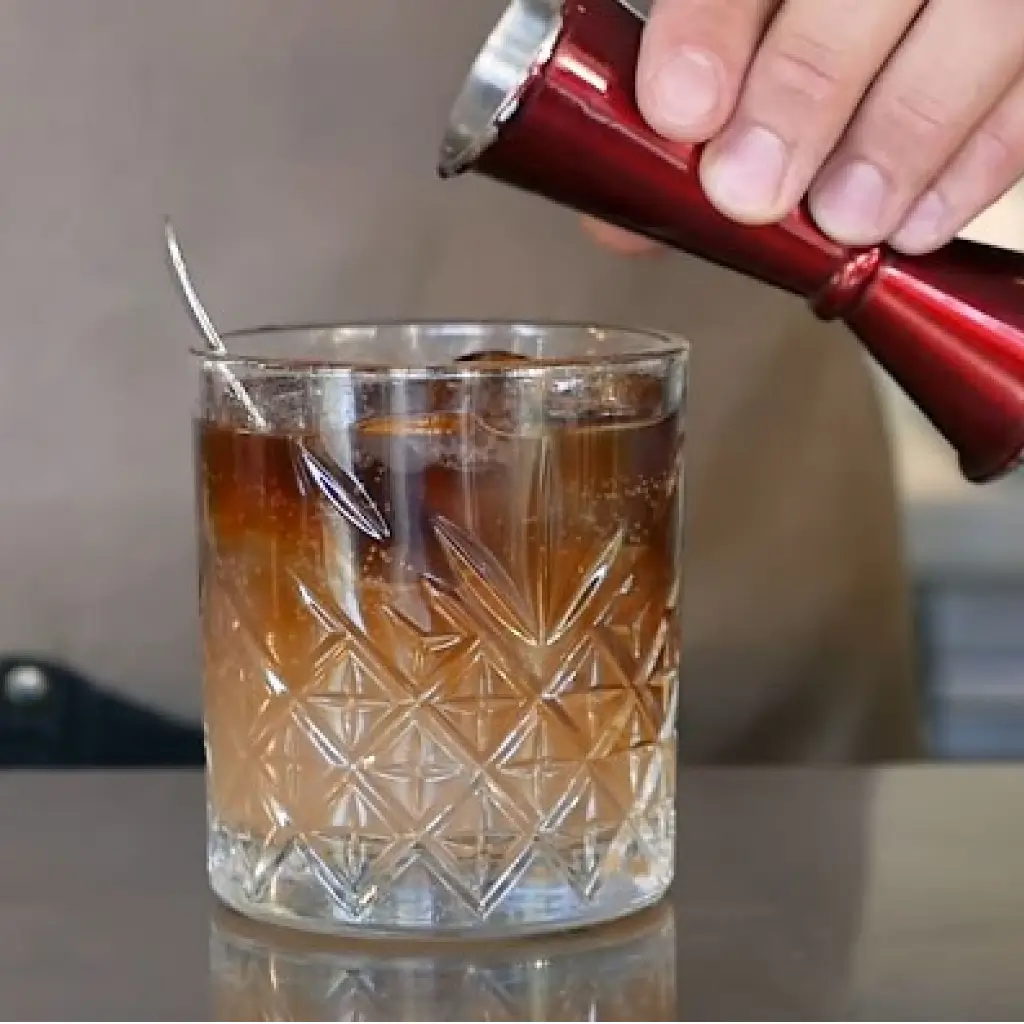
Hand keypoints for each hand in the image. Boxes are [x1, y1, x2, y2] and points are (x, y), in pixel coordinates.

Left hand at [588, 0, 1023, 255]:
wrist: (893, 6)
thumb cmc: (799, 18)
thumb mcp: (748, 12)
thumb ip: (689, 85)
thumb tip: (630, 217)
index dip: (715, 20)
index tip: (682, 106)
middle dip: (808, 84)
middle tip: (754, 189)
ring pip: (989, 21)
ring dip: (907, 131)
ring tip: (847, 219)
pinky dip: (983, 157)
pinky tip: (920, 220)